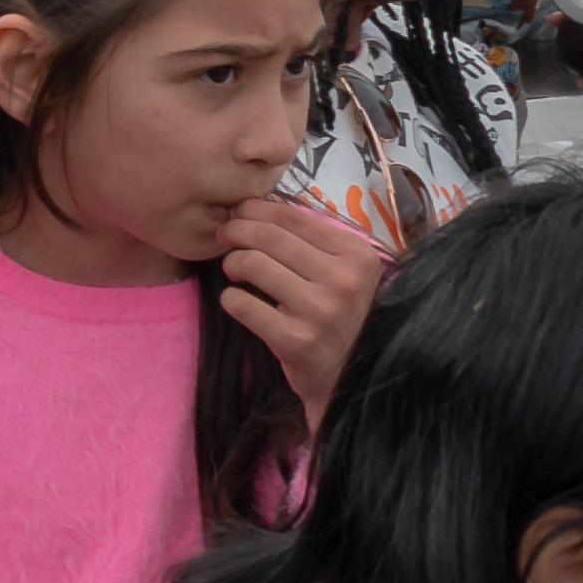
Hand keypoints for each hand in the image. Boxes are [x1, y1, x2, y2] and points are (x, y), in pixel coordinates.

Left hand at [215, 196, 392, 427]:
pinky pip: (241, 304)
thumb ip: (312, 239)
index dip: (254, 209)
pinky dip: (230, 298)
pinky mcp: (295, 340)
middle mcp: (343, 280)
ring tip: (235, 272)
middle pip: (267, 236)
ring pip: (251, 263)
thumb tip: (255, 206)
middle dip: (235, 231)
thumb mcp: (344, 272)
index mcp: (357, 255)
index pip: (292, 216)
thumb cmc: (340, 315)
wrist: (348, 376)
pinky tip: (239, 301)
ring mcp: (320, 311)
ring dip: (232, 263)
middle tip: (225, 237)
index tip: (237, 214)